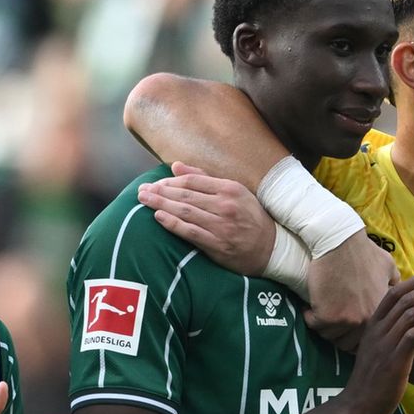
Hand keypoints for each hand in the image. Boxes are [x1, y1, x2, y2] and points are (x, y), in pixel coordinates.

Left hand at [138, 162, 274, 274]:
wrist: (271, 247)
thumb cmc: (250, 217)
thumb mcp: (234, 191)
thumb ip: (204, 178)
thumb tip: (175, 166)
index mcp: (229, 188)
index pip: (192, 181)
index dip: (170, 181)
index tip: (154, 183)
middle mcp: (225, 205)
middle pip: (185, 195)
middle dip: (160, 192)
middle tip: (142, 191)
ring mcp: (222, 225)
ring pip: (185, 212)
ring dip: (161, 205)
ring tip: (144, 201)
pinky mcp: (218, 244)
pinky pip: (191, 232)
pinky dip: (173, 224)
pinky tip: (159, 217)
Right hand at [303, 229, 399, 350]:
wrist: (340, 243)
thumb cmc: (363, 251)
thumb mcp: (387, 266)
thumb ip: (393, 282)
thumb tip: (397, 289)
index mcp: (379, 312)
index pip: (367, 339)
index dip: (356, 334)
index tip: (347, 326)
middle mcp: (366, 320)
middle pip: (348, 343)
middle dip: (339, 333)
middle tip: (331, 321)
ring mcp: (346, 321)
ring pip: (330, 336)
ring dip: (324, 326)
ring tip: (322, 311)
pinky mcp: (326, 317)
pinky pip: (314, 325)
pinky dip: (310, 316)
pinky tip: (310, 306)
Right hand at [338, 270, 413, 413]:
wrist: (358, 405)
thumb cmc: (371, 380)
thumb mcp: (377, 351)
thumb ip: (389, 335)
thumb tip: (408, 325)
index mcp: (372, 325)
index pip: (394, 293)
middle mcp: (378, 330)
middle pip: (407, 299)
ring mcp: (385, 344)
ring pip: (413, 313)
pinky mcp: (394, 360)